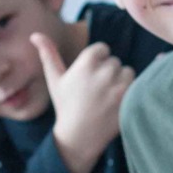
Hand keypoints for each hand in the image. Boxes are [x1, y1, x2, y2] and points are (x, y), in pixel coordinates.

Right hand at [33, 33, 133, 172]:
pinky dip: (130, 92)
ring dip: (121, 81)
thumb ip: (48, 54)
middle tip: (96, 91)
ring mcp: (118, 86)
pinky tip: (117, 102)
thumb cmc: (66, 106)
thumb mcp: (55, 80)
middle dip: (108, 73)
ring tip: (107, 97)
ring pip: (127, 71)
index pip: (102, 49)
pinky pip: (137, 84)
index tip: (89, 78)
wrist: (79, 137)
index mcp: (86, 63)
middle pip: (115, 61)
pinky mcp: (129, 98)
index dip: (97, 62)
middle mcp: (103, 72)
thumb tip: (35, 34)